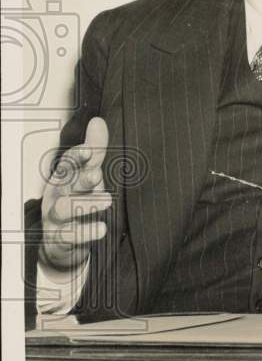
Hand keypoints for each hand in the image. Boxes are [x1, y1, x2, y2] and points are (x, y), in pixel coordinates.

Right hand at [39, 117, 111, 271]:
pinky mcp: (61, 237)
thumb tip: (98, 121)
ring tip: (107, 201)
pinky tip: (102, 228)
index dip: (77, 156)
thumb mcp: (86, 172)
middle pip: (66, 184)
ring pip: (65, 209)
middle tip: (97, 174)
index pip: (68, 163)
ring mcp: (56, 217)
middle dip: (81, 178)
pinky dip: (86, 232)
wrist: (61, 239)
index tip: (90, 149)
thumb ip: (96, 150)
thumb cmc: (76, 197)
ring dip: (85, 204)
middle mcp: (57, 194)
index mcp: (64, 176)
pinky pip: (71, 236)